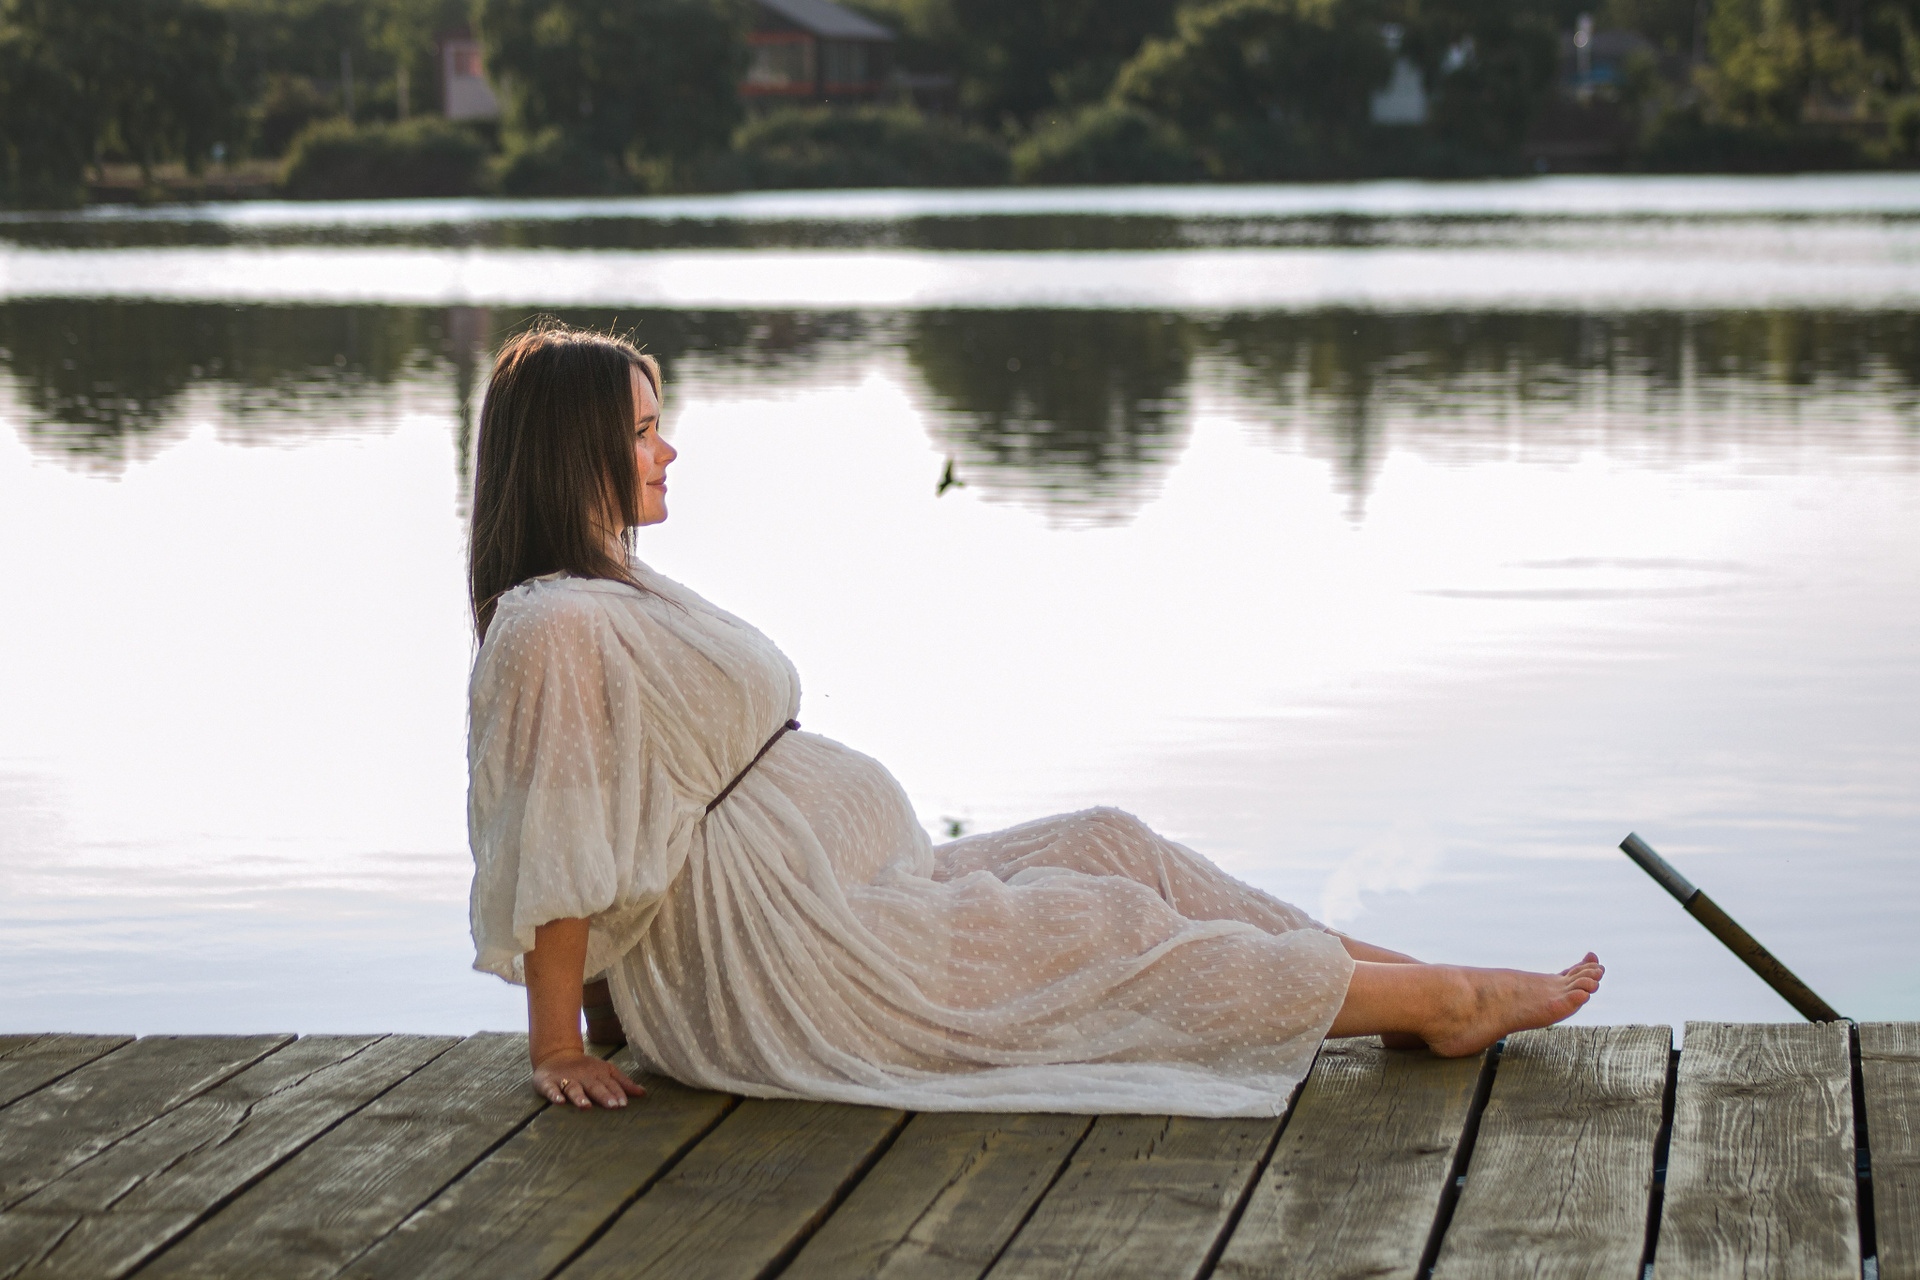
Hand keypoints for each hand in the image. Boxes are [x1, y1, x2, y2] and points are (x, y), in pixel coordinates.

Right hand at [532, 1049, 646, 1108]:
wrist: (555, 1056)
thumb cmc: (586, 1069)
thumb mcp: (606, 1072)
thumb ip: (623, 1083)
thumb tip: (644, 1093)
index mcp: (599, 1073)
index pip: (610, 1084)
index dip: (617, 1093)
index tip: (624, 1104)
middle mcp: (584, 1076)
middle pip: (595, 1087)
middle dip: (604, 1096)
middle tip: (612, 1106)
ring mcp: (566, 1079)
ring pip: (574, 1089)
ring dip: (580, 1097)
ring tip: (586, 1107)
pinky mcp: (549, 1083)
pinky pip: (551, 1089)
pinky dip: (554, 1095)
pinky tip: (559, 1101)